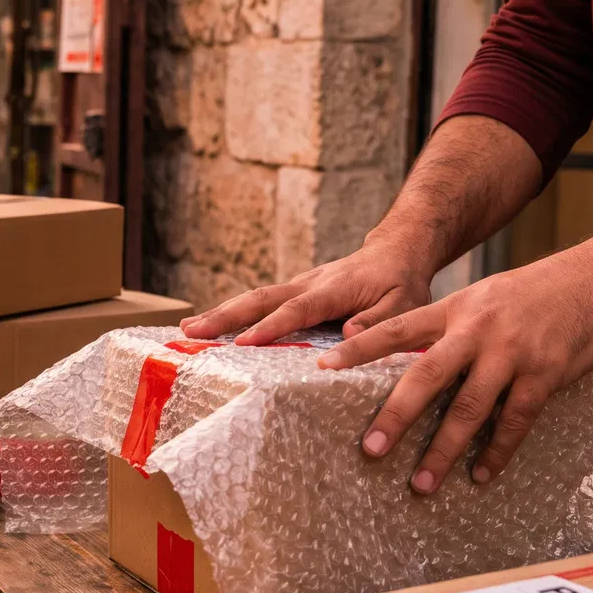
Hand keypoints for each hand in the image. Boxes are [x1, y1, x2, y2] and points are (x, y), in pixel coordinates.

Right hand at [180, 242, 435, 345]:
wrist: (396, 250)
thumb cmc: (402, 282)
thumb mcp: (405, 304)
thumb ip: (379, 321)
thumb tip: (348, 336)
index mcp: (334, 289)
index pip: (298, 309)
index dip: (271, 326)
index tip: (244, 343)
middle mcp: (309, 283)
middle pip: (260, 298)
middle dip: (224, 315)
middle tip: (190, 332)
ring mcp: (299, 285)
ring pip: (254, 298)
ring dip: (220, 313)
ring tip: (187, 330)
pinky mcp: (295, 291)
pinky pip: (260, 302)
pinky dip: (233, 312)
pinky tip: (212, 327)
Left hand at [317, 251, 592, 494]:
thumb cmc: (537, 292)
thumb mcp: (484, 298)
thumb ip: (449, 327)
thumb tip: (408, 361)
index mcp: (455, 308)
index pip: (397, 328)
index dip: (358, 348)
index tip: (321, 367)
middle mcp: (477, 330)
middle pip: (426, 375)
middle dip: (395, 416)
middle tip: (370, 451)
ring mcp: (512, 353)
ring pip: (469, 408)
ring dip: (443, 451)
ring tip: (422, 484)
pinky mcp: (546, 374)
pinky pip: (515, 421)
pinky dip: (496, 452)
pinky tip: (481, 475)